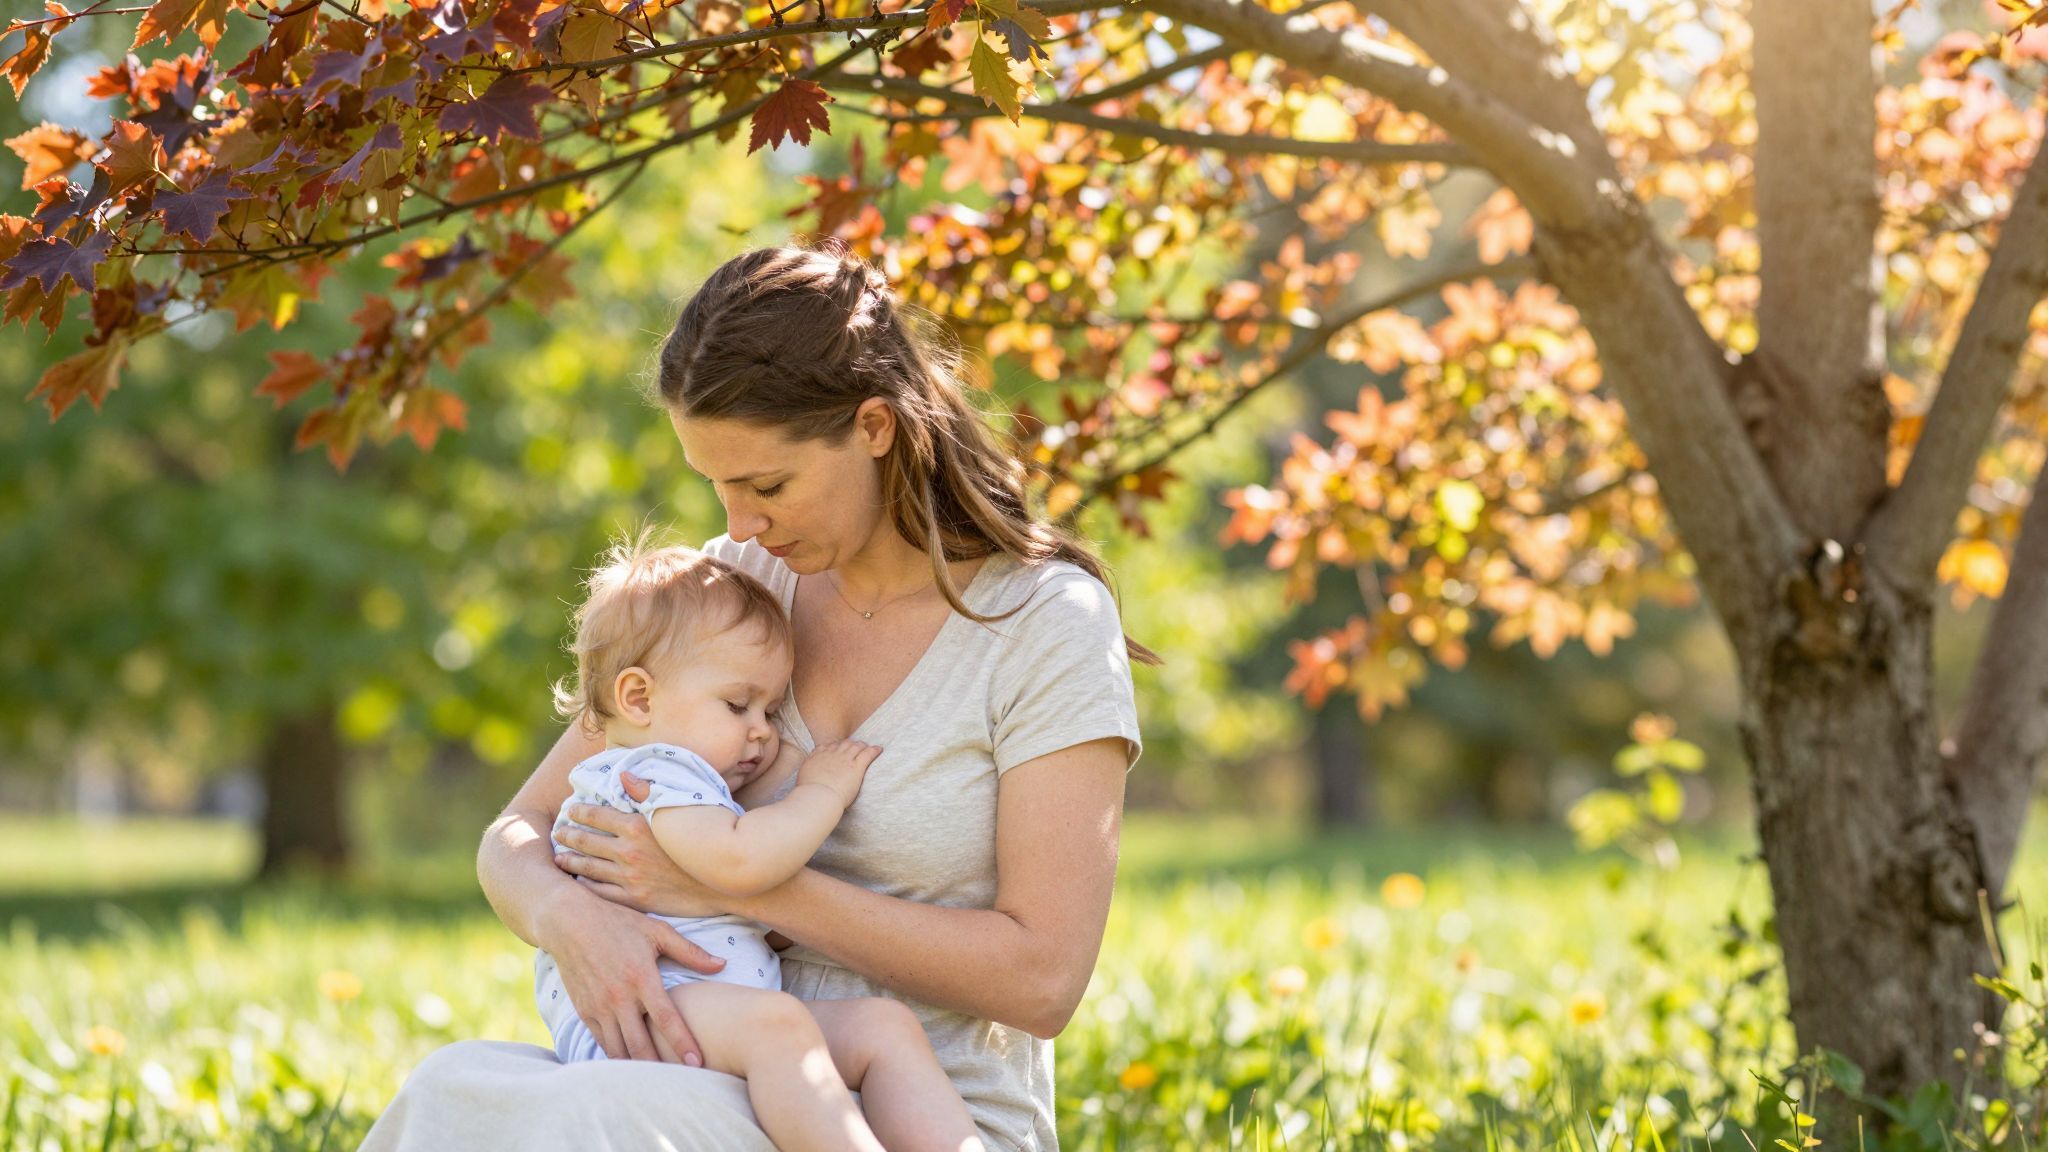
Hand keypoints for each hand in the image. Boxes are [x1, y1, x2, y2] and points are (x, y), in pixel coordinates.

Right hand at [532, 884, 721, 1064]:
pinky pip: (602, 1042)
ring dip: (637, 1067)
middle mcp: (619, 997)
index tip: (697, 1064)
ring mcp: (599, 1007)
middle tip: (679, 1082)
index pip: (667, 1019)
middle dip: (660, 1068)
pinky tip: (631, 1064)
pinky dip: (617, 1056)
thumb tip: (722, 965)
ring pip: (619, 1049)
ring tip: (657, 1080)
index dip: (682, 1043)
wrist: (570, 922)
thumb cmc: (619, 923)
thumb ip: (690, 952)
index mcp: (642, 978)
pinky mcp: (584, 1011)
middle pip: (641, 1044)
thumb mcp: (657, 931)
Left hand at [554, 799, 730, 918]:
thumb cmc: (708, 839)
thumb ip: (649, 792)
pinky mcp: (636, 899)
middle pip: (586, 841)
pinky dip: (585, 886)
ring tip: (558, 857)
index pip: (596, 814)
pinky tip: (578, 882)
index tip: (569, 808)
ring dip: (570, 860)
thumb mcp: (681, 809)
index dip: (579, 811)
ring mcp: (630, 877)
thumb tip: (624, 776)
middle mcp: (628, 852)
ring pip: (588, 868)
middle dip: (568, 835)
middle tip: (557, 832)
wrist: (725, 881)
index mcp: (637, 825)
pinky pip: (601, 892)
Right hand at [799, 739, 881, 807]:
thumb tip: (806, 782)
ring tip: (866, 747)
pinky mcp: (856, 767)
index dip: (833, 746)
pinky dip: (874, 750)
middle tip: (854, 747)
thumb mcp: (802, 781)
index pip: (826, 746)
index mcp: (817, 757)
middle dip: (849, 744)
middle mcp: (831, 755)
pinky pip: (867, 754)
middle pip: (842, 744)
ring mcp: (845, 759)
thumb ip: (806, 776)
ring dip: (861, 745)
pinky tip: (879, 749)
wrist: (818, 797)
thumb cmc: (809, 794)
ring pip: (856, 746)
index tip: (836, 748)